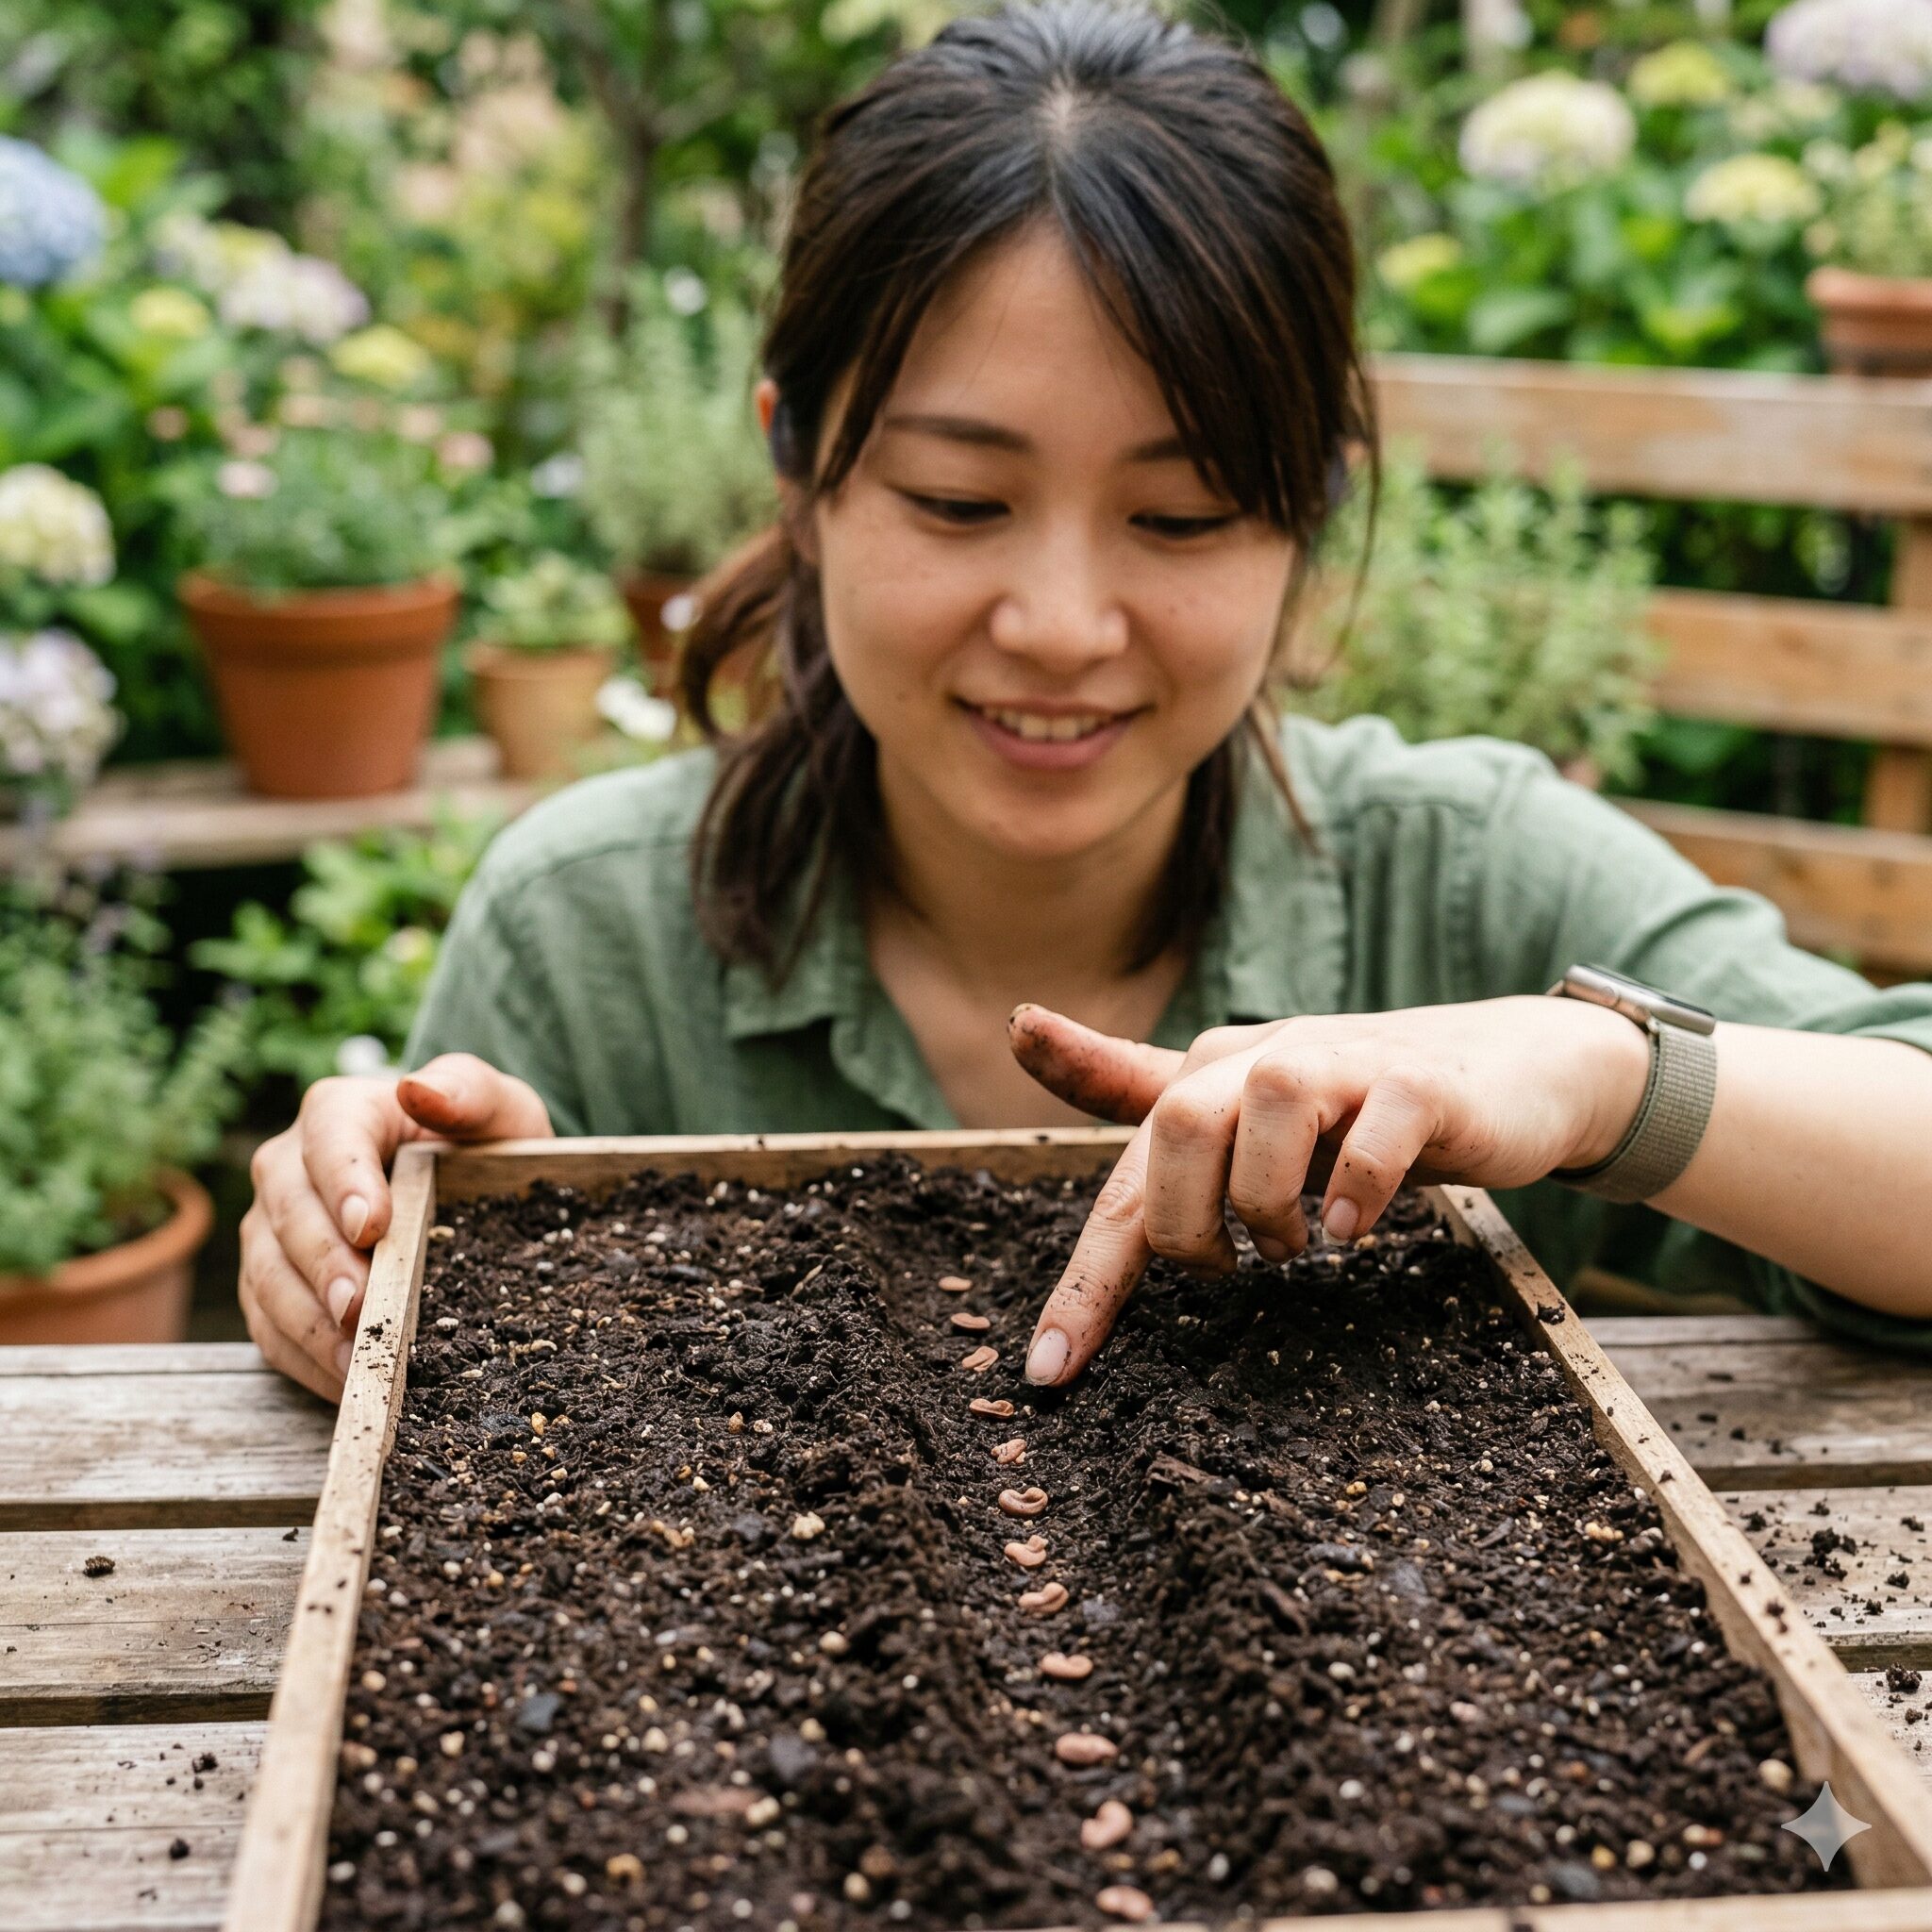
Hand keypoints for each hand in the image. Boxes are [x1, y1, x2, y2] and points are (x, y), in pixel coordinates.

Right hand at [238, 1052, 550, 1402]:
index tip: (372, 1227)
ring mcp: (273, 1227)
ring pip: (266, 1273)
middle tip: (360, 1309)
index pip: (330, 1137)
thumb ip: (470, 1092)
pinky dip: (301, 1356)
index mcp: (343, 1111)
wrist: (466, 1185)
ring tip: (354, 1359)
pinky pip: (268, 1324)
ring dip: (308, 1321)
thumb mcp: (501, 1112)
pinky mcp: (272, 1281)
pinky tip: (344, 1382)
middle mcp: (291, 1165)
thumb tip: (419, 1089)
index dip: (344, 1183)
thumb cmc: (482, 1143)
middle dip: (324, 1265)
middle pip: (288, 1212)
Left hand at [1008, 995, 1648, 1386]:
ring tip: (1295, 1247)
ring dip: (1269, 1205)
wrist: (1511, 1069)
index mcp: (1209, 1073)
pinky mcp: (1421, 1083)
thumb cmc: (1359, 1105)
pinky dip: (1357, 1191)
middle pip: (1178, 1125)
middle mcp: (1265, 1056)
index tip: (1048, 1368)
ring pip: (1266, 1110)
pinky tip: (1357, 1228)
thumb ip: (1141, 1089)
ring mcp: (1347, 1062)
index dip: (1086, 1274)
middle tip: (1227, 1271)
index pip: (1126, 1176)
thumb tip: (1018, 1031)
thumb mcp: (1246, 1110)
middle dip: (1186, 1226)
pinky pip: (1374, 1134)